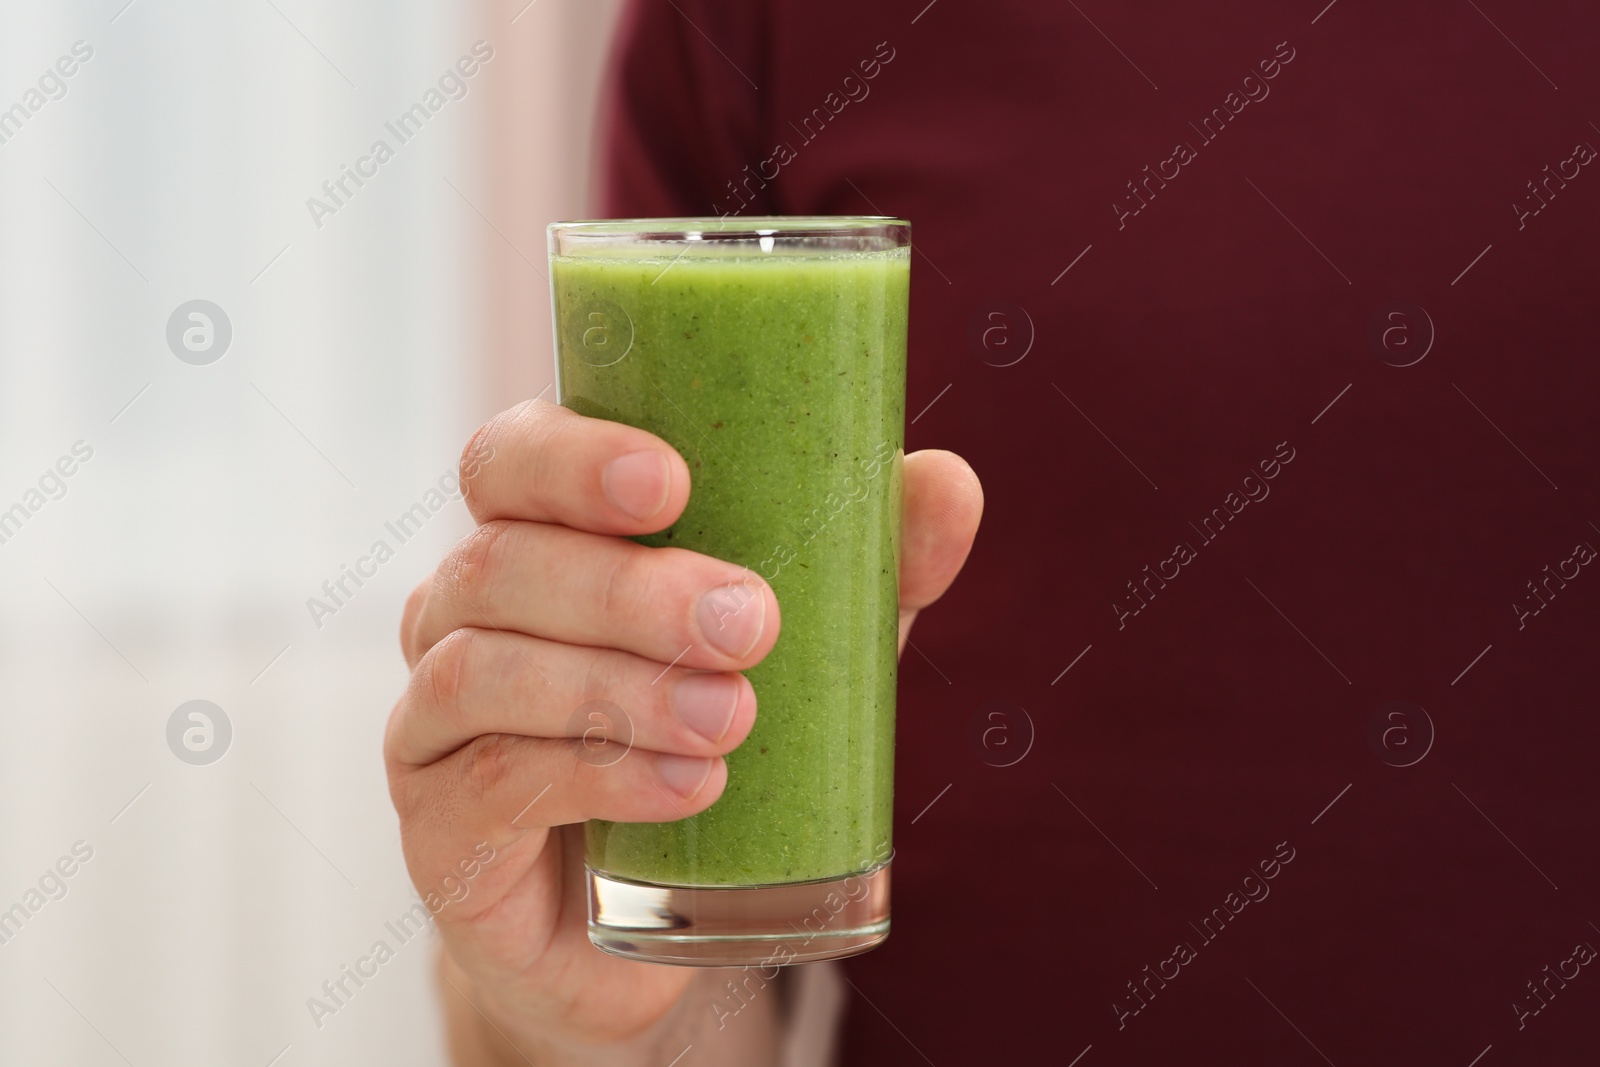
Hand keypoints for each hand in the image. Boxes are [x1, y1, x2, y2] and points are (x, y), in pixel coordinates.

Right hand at [383, 398, 981, 1063]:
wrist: (645, 924)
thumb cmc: (707, 743)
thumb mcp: (805, 650)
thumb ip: (866, 568)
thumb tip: (950, 482)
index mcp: (534, 542)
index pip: (509, 460)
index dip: (573, 458)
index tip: (673, 484)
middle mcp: (459, 616)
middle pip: (498, 561)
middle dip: (628, 588)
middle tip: (750, 624)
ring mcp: (429, 723)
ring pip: (483, 667)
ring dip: (617, 687)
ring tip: (732, 721)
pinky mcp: (434, 828)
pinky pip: (493, 781)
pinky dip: (596, 774)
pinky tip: (689, 790)